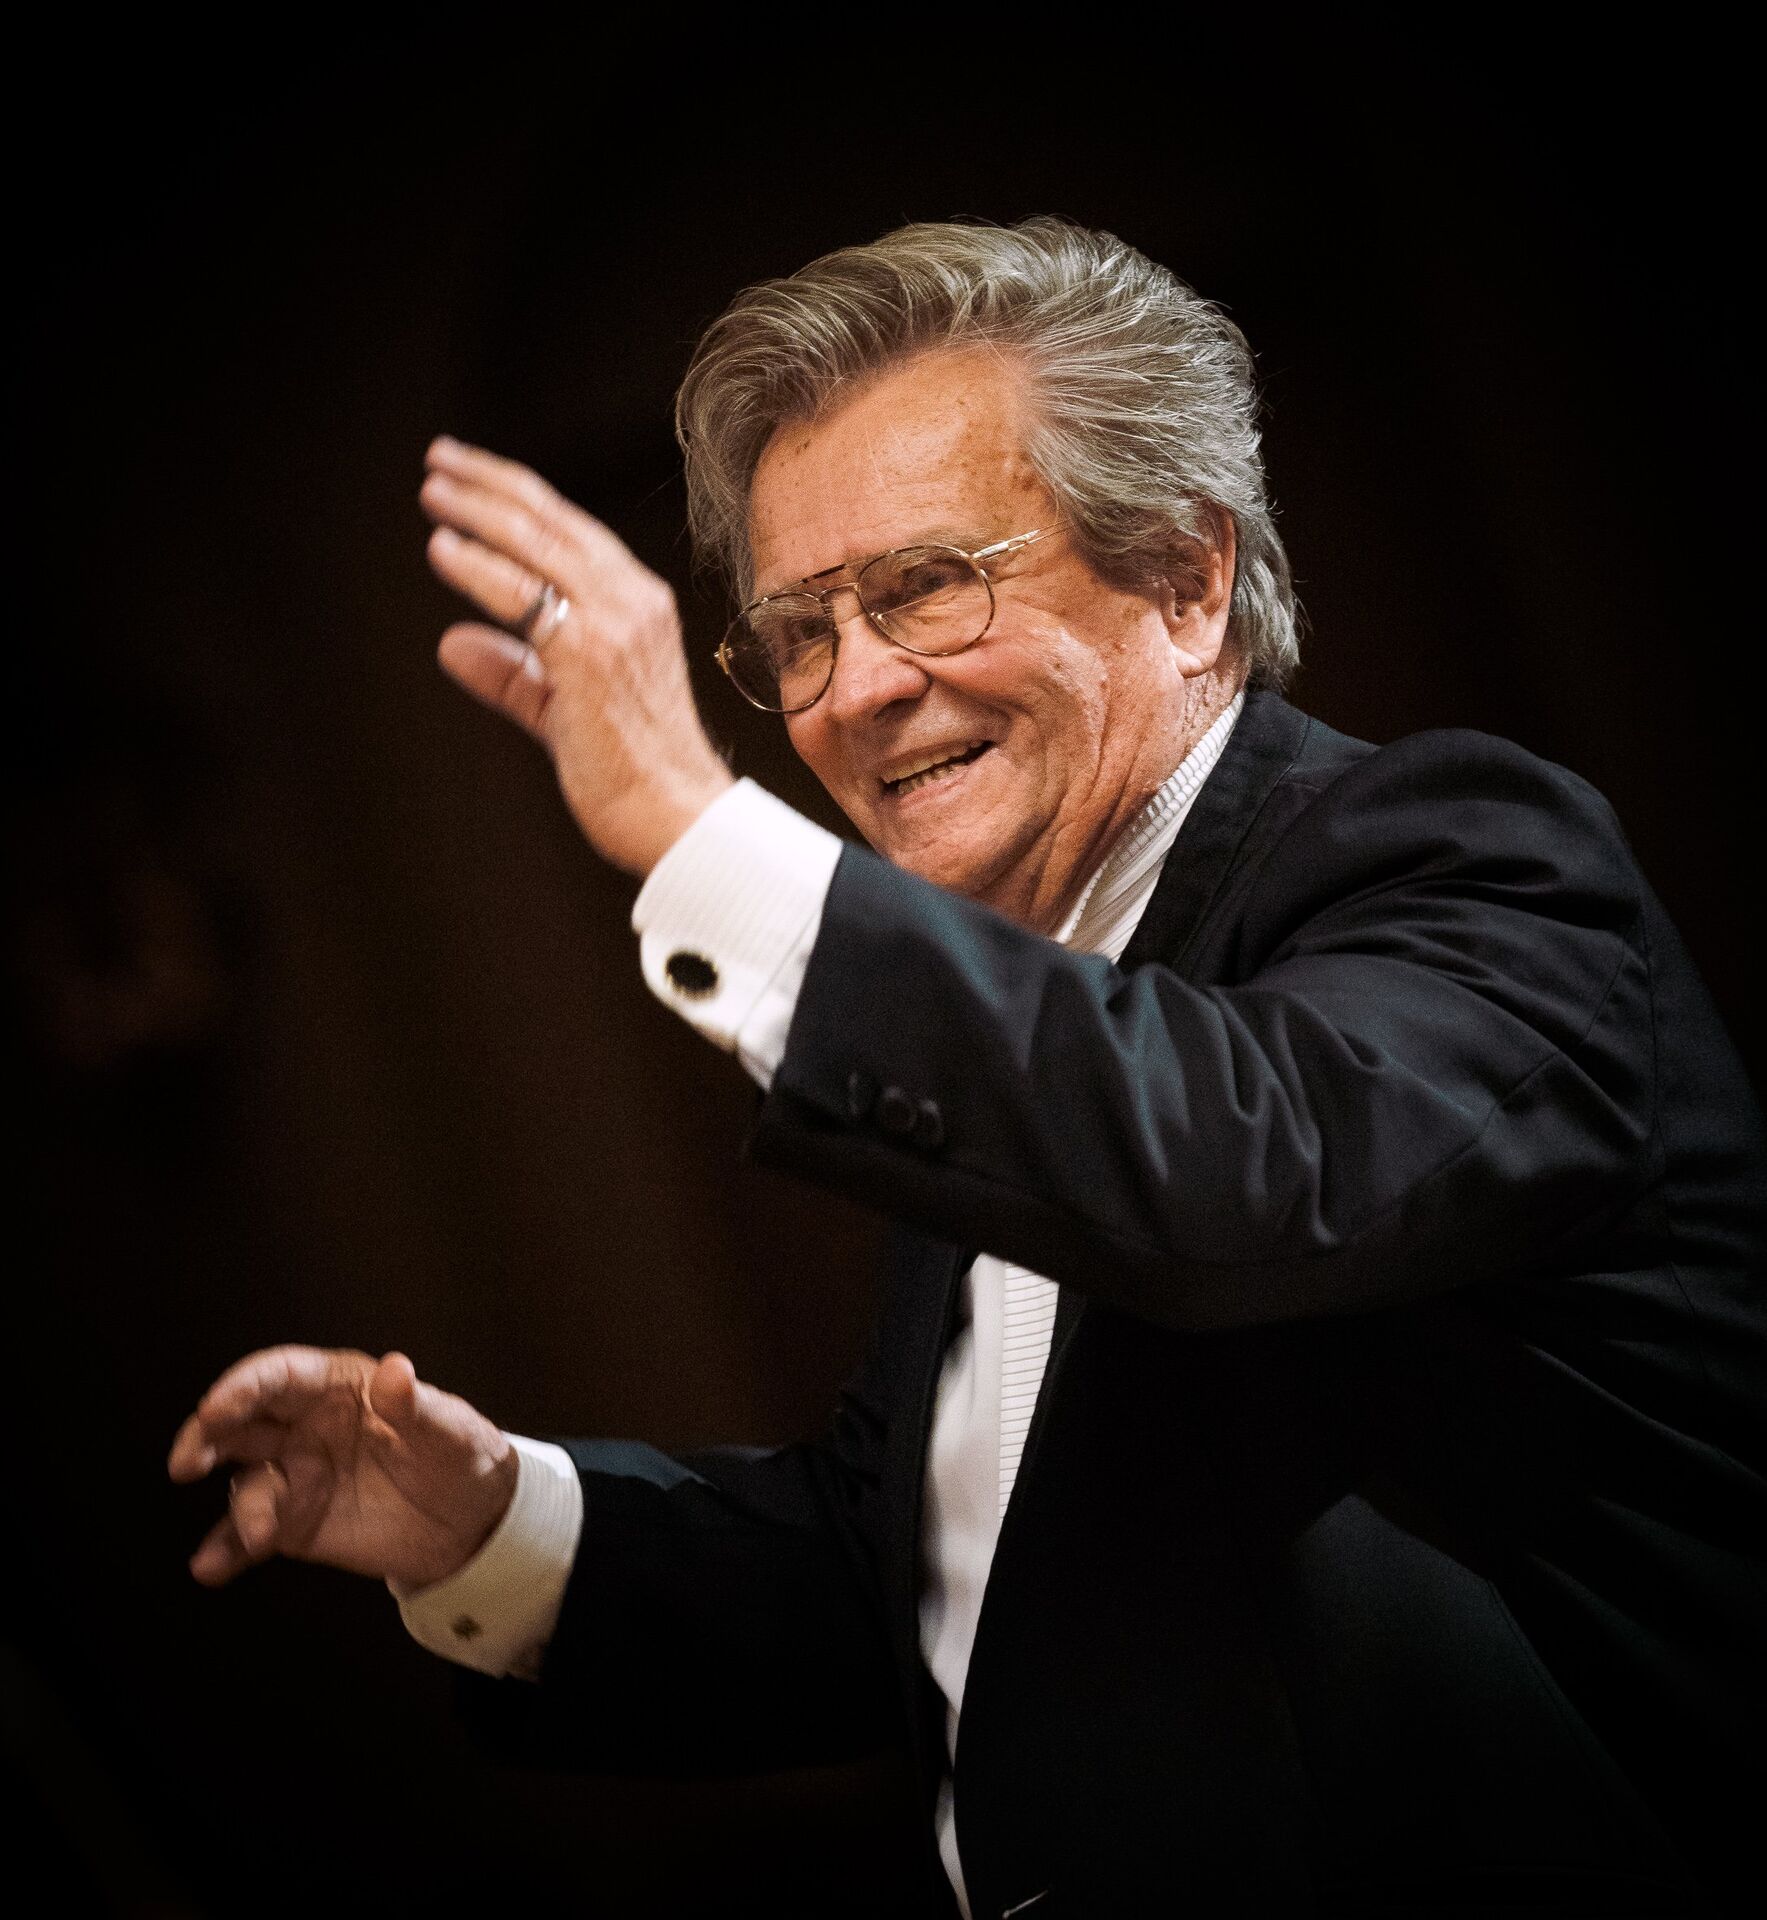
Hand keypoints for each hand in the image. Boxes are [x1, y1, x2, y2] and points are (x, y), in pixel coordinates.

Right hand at [167, 1347, 518, 1590]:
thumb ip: (418, 1405)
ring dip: (242, 1508)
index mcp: (339, 1387)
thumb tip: (394, 1370)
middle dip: (207, 1436)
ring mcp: (296, 1475)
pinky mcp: (294, 1523)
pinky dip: (226, 1549)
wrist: (471, 1524)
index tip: (215, 1409)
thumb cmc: (462, 1457)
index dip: (243, 1387)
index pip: (280, 1376)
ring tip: (260, 1536)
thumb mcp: (452, 1431)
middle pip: (241, 1422)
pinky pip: (248, 1536)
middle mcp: (305, 1425)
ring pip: (248, 1483)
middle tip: (188, 1462)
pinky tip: (209, 1567)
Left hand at [420, 437, 733, 875]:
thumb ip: (511, 674)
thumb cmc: (632, 771)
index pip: (571, 529)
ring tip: (431, 489)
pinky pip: (523, 594)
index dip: (517, 496)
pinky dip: (477, 567)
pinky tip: (441, 548)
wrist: (678, 817)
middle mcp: (632, 600)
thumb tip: (453, 644)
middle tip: (438, 458)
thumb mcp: (562, 709)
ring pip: (536, 542)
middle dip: (490, 482)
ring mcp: (614, 623)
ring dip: (477, 511)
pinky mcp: (589, 654)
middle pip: (552, 518)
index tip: (470, 476)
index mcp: (637, 603)